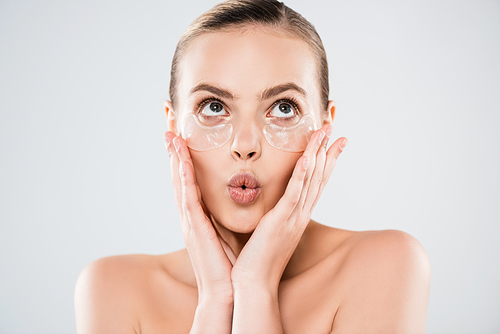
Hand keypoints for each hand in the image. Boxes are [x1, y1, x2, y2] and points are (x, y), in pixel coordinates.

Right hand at [165, 131, 233, 303]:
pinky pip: (188, 201)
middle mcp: (189, 214)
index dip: (182, 156)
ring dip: (174, 159)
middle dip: (172, 150)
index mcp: (196, 214)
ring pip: (179, 183)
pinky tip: (181, 164)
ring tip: (171, 136)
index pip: (187, 178)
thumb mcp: (223, 230)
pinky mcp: (195, 230)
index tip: (180, 134)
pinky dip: (184, 181)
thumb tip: (233, 194)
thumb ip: (221, 212)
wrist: (225, 290)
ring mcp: (189, 221)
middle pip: (177, 176)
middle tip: (167, 125)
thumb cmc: (227, 261)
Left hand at [231, 124, 346, 289]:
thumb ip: (275, 213)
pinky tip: (306, 158)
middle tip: (334, 128)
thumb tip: (273, 201)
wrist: (254, 283)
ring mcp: (293, 218)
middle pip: (319, 177)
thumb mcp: (271, 230)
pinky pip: (293, 195)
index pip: (316, 182)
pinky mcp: (280, 222)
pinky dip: (302, 176)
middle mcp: (301, 214)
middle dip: (328, 150)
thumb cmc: (258, 258)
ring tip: (325, 132)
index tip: (333, 142)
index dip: (326, 160)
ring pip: (310, 180)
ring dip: (318, 154)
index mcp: (298, 215)